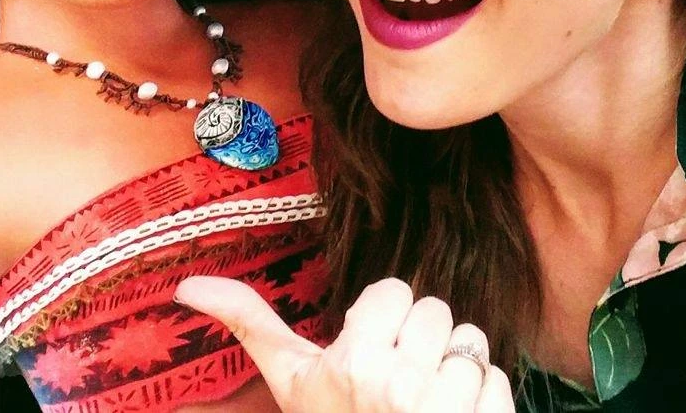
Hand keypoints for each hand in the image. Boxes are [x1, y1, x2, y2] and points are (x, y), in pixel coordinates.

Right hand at [174, 276, 513, 412]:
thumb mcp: (292, 385)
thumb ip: (250, 325)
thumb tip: (187, 285)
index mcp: (351, 364)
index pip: (396, 291)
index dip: (385, 321)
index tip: (370, 353)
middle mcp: (396, 383)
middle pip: (436, 311)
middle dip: (421, 341)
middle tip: (400, 384)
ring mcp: (444, 409)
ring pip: (469, 341)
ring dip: (455, 370)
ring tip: (427, 404)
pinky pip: (498, 378)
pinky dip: (484, 399)